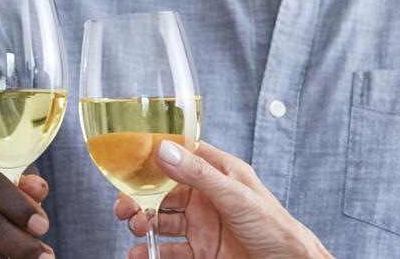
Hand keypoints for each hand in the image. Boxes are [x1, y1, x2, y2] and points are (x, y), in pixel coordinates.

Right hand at [112, 141, 330, 258]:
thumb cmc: (275, 227)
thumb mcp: (235, 195)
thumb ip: (199, 174)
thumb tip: (165, 150)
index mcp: (218, 172)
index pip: (180, 155)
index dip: (153, 157)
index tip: (128, 162)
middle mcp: (206, 196)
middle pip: (163, 190)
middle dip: (139, 197)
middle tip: (124, 207)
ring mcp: (202, 224)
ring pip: (162, 219)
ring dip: (143, 222)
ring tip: (135, 228)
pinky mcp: (201, 250)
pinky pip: (169, 249)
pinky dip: (150, 251)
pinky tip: (139, 253)